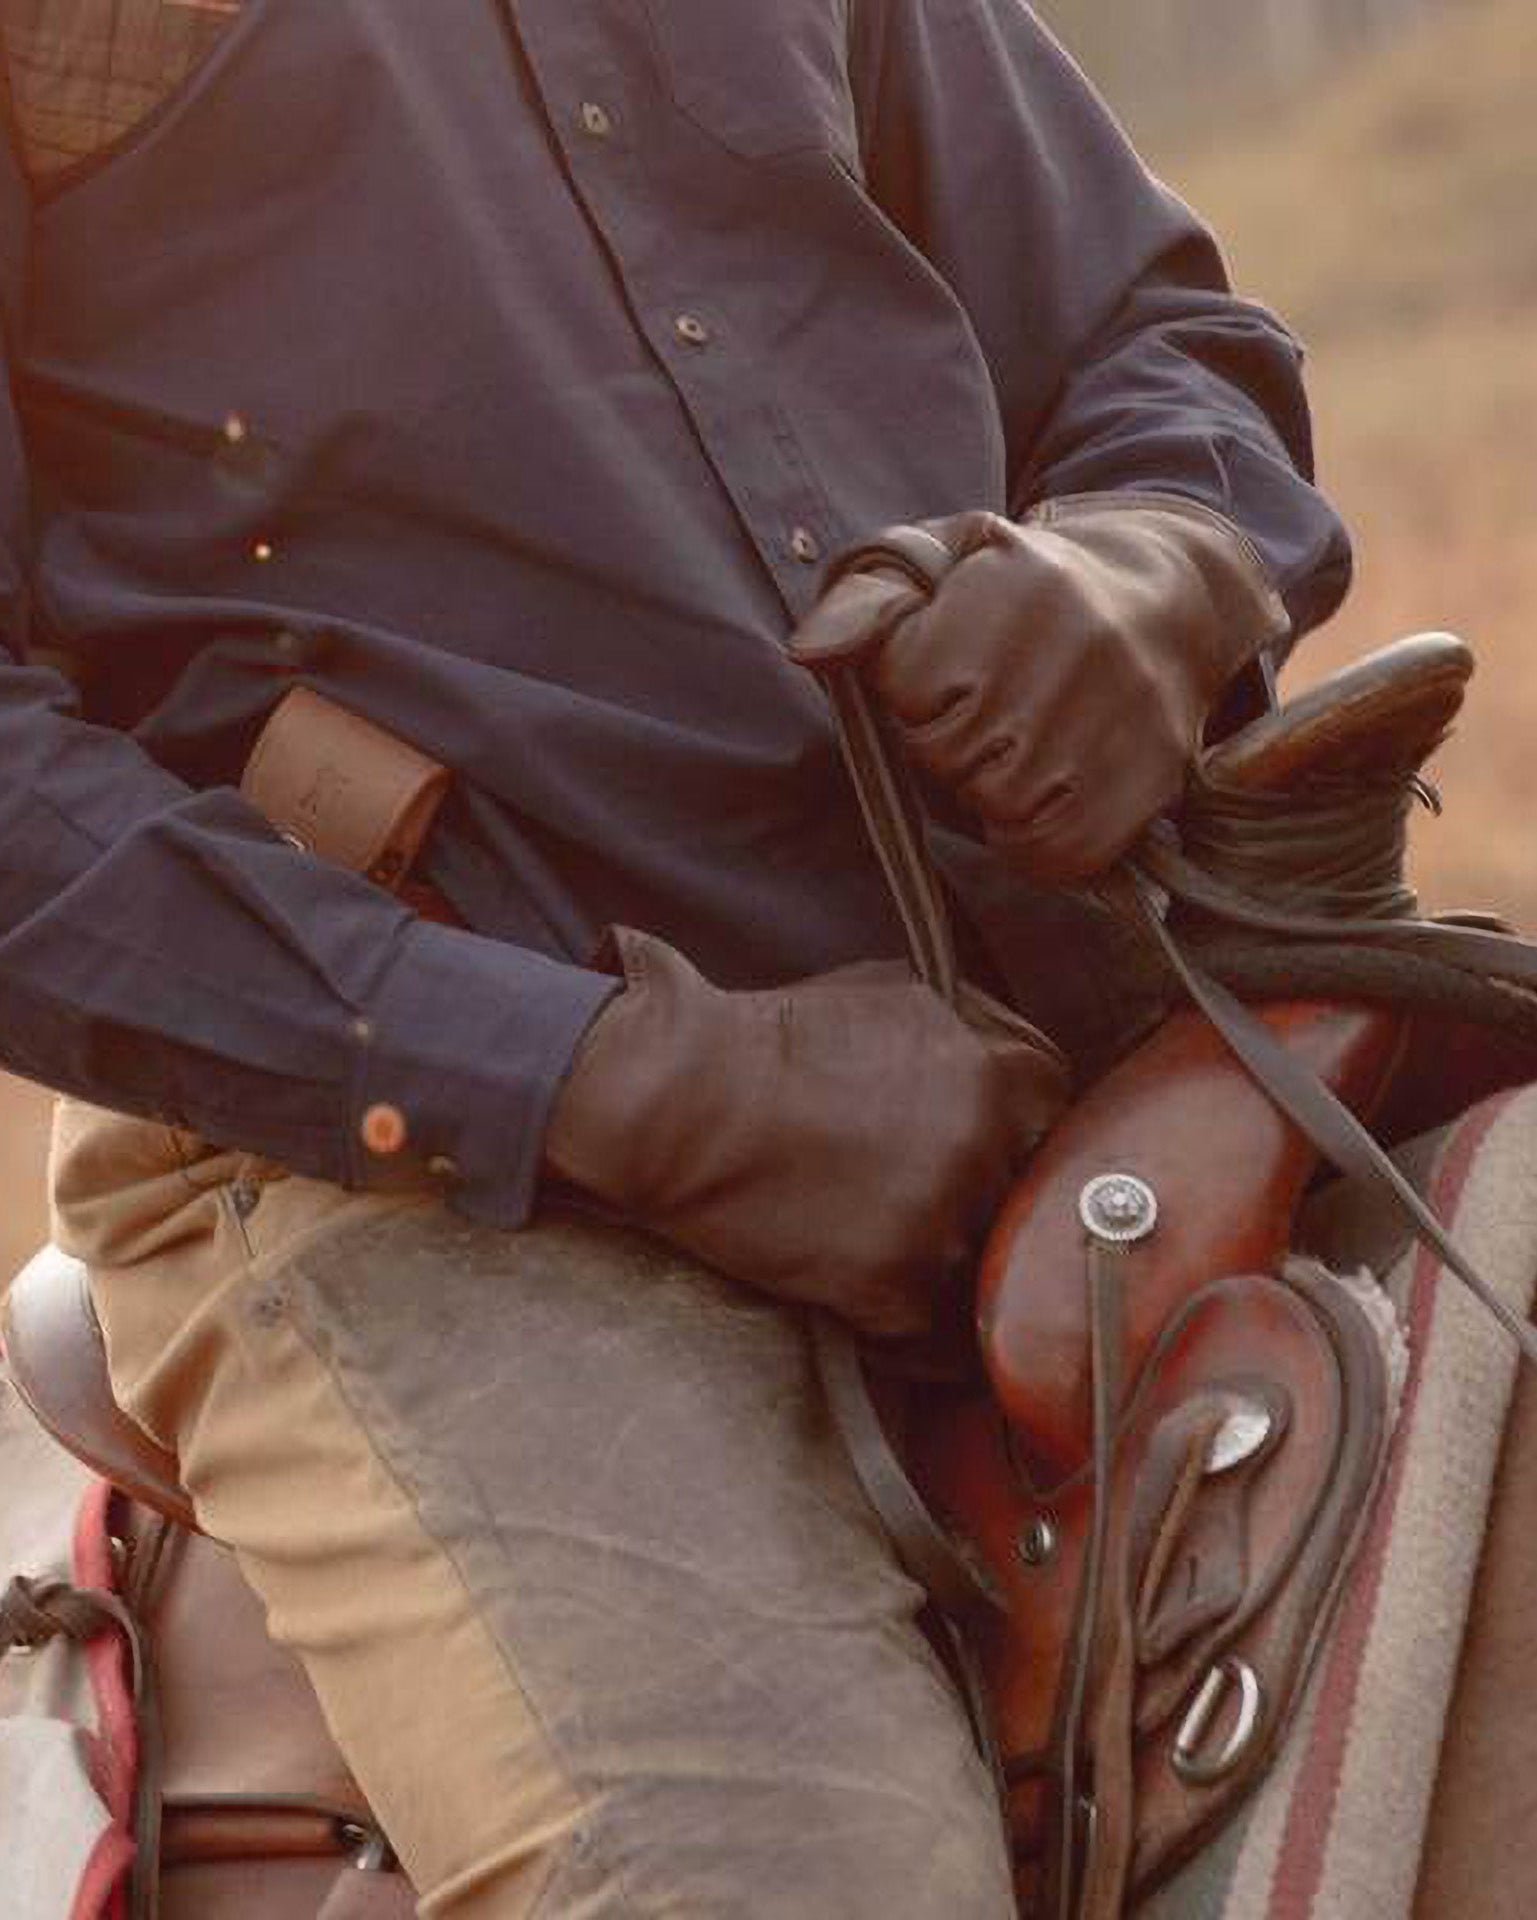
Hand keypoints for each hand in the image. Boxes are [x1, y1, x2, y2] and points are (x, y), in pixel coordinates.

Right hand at [543, 931, 1069, 1337]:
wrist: (686, 1101)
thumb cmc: (779, 1040)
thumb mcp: (900, 991)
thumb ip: (980, 1031)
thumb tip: (1018, 1067)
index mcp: (1009, 1071)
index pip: (1061, 1129)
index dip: (1014, 1144)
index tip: (977, 1158)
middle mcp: (992, 1145)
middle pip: (1029, 1207)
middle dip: (984, 1208)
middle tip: (926, 1209)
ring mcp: (948, 1221)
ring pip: (988, 1278)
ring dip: (947, 1272)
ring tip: (887, 1250)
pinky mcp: (897, 1288)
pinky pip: (938, 1340)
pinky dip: (907, 1327)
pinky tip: (867, 1296)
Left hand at [791, 495, 1289, 884]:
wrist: (1170, 605)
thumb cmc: (1026, 589)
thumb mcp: (947, 560)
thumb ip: (869, 598)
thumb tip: (809, 650)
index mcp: (1018, 581)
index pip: (907, 682)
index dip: (910, 692)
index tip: (945, 674)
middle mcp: (1080, 643)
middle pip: (949, 751)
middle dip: (947, 744)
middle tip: (984, 717)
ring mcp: (1124, 714)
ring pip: (999, 804)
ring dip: (988, 792)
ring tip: (1015, 750)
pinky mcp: (1151, 778)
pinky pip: (1057, 851)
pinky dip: (1033, 841)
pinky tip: (1041, 796)